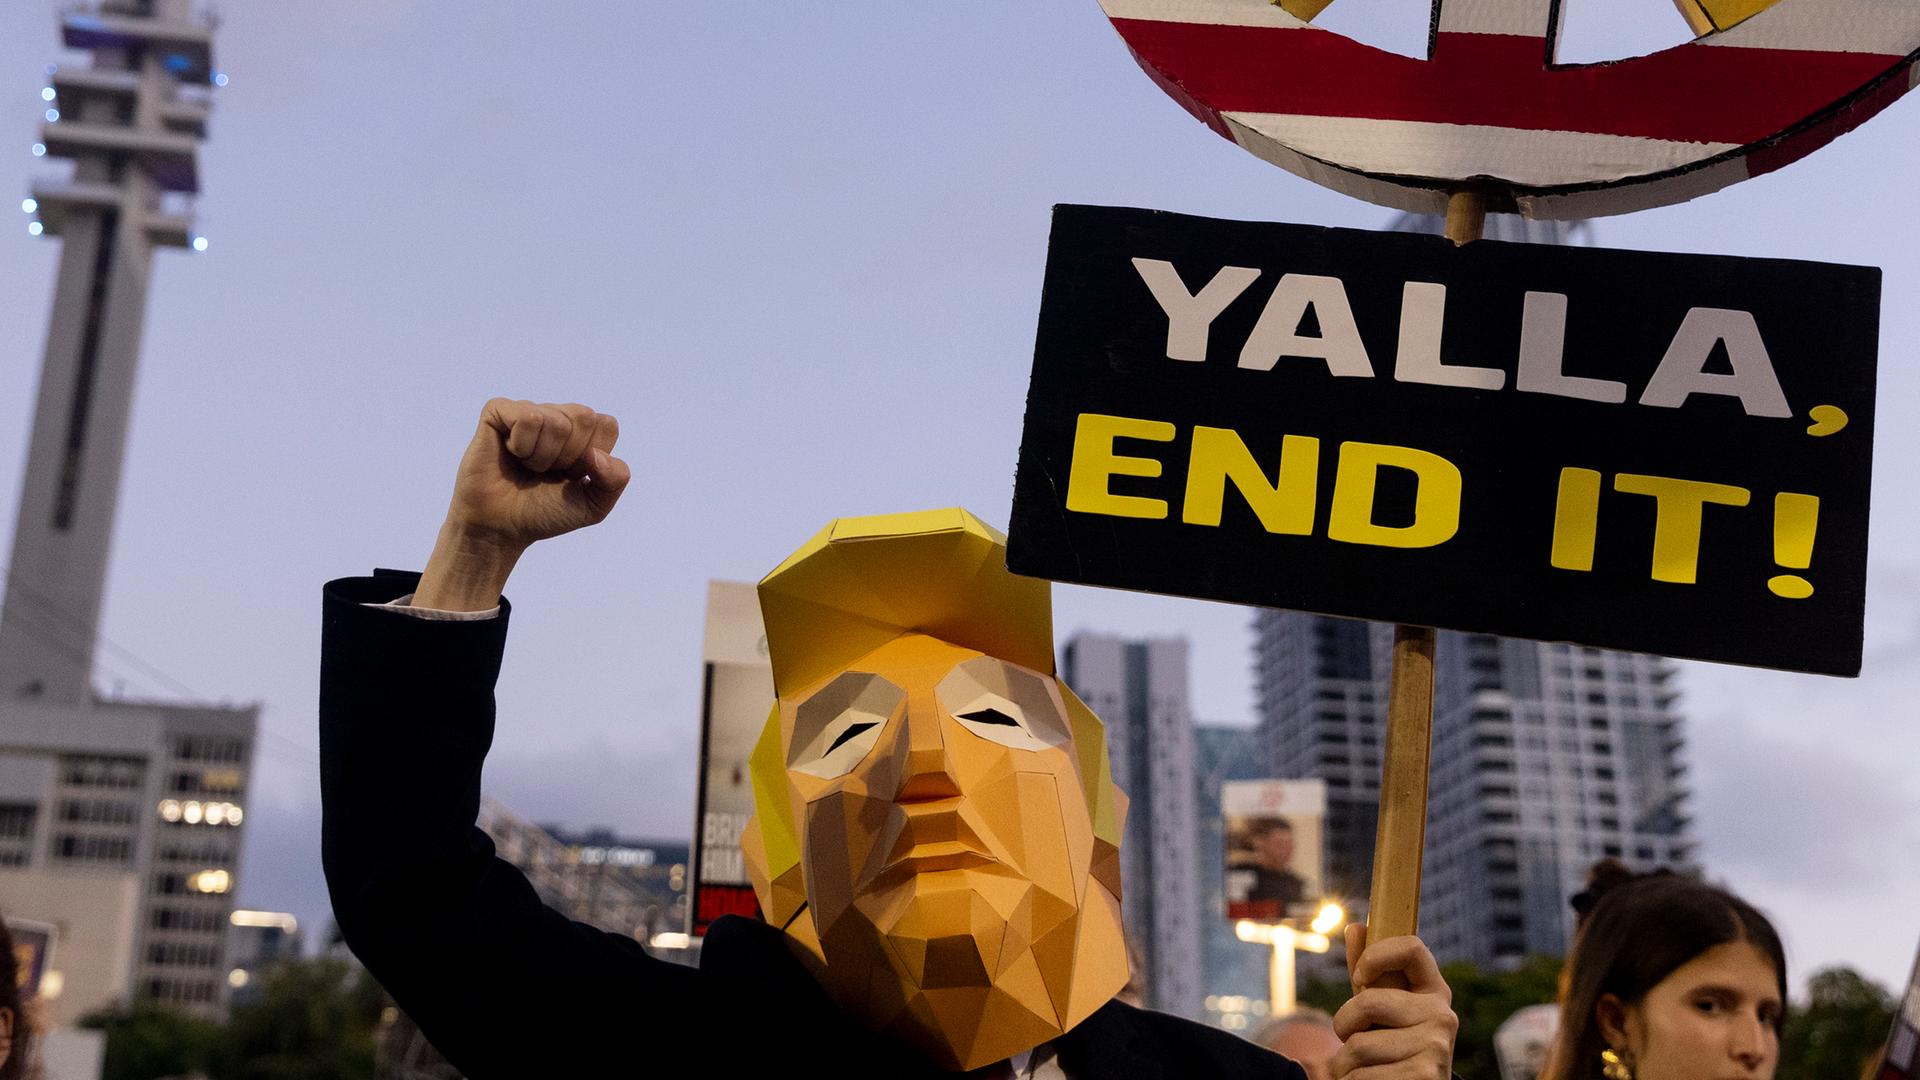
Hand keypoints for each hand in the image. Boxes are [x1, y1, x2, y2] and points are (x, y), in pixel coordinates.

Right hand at [414, 399, 630, 610]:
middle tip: (547, 472)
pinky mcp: (498, 412)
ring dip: (542, 456)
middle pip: (584, 417)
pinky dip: (522, 445)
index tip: (571, 475)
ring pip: (555, 421)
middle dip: (567, 456)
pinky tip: (510, 454)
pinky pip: (527, 418)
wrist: (501, 528)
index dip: (591, 457)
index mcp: (583, 432)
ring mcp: (528, 411)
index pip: (606, 424)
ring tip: (527, 467)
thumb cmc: (544, 512)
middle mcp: (557, 416)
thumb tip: (597, 454)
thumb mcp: (594, 506)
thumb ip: (615, 479)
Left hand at [1329, 924, 1457, 1079]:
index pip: (1412, 948)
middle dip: (1344, 1026)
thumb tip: (1355, 927)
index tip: (1359, 975)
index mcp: (1433, 991)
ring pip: (1358, 1046)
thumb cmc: (1394, 1047)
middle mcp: (1442, 1016)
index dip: (1377, 954)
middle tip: (1352, 1040)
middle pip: (1368, 1002)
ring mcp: (1437, 1048)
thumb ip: (1368, 973)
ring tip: (1364, 1069)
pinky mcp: (1426, 1077)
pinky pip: (1362, 1077)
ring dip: (1345, 1063)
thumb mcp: (1383, 1009)